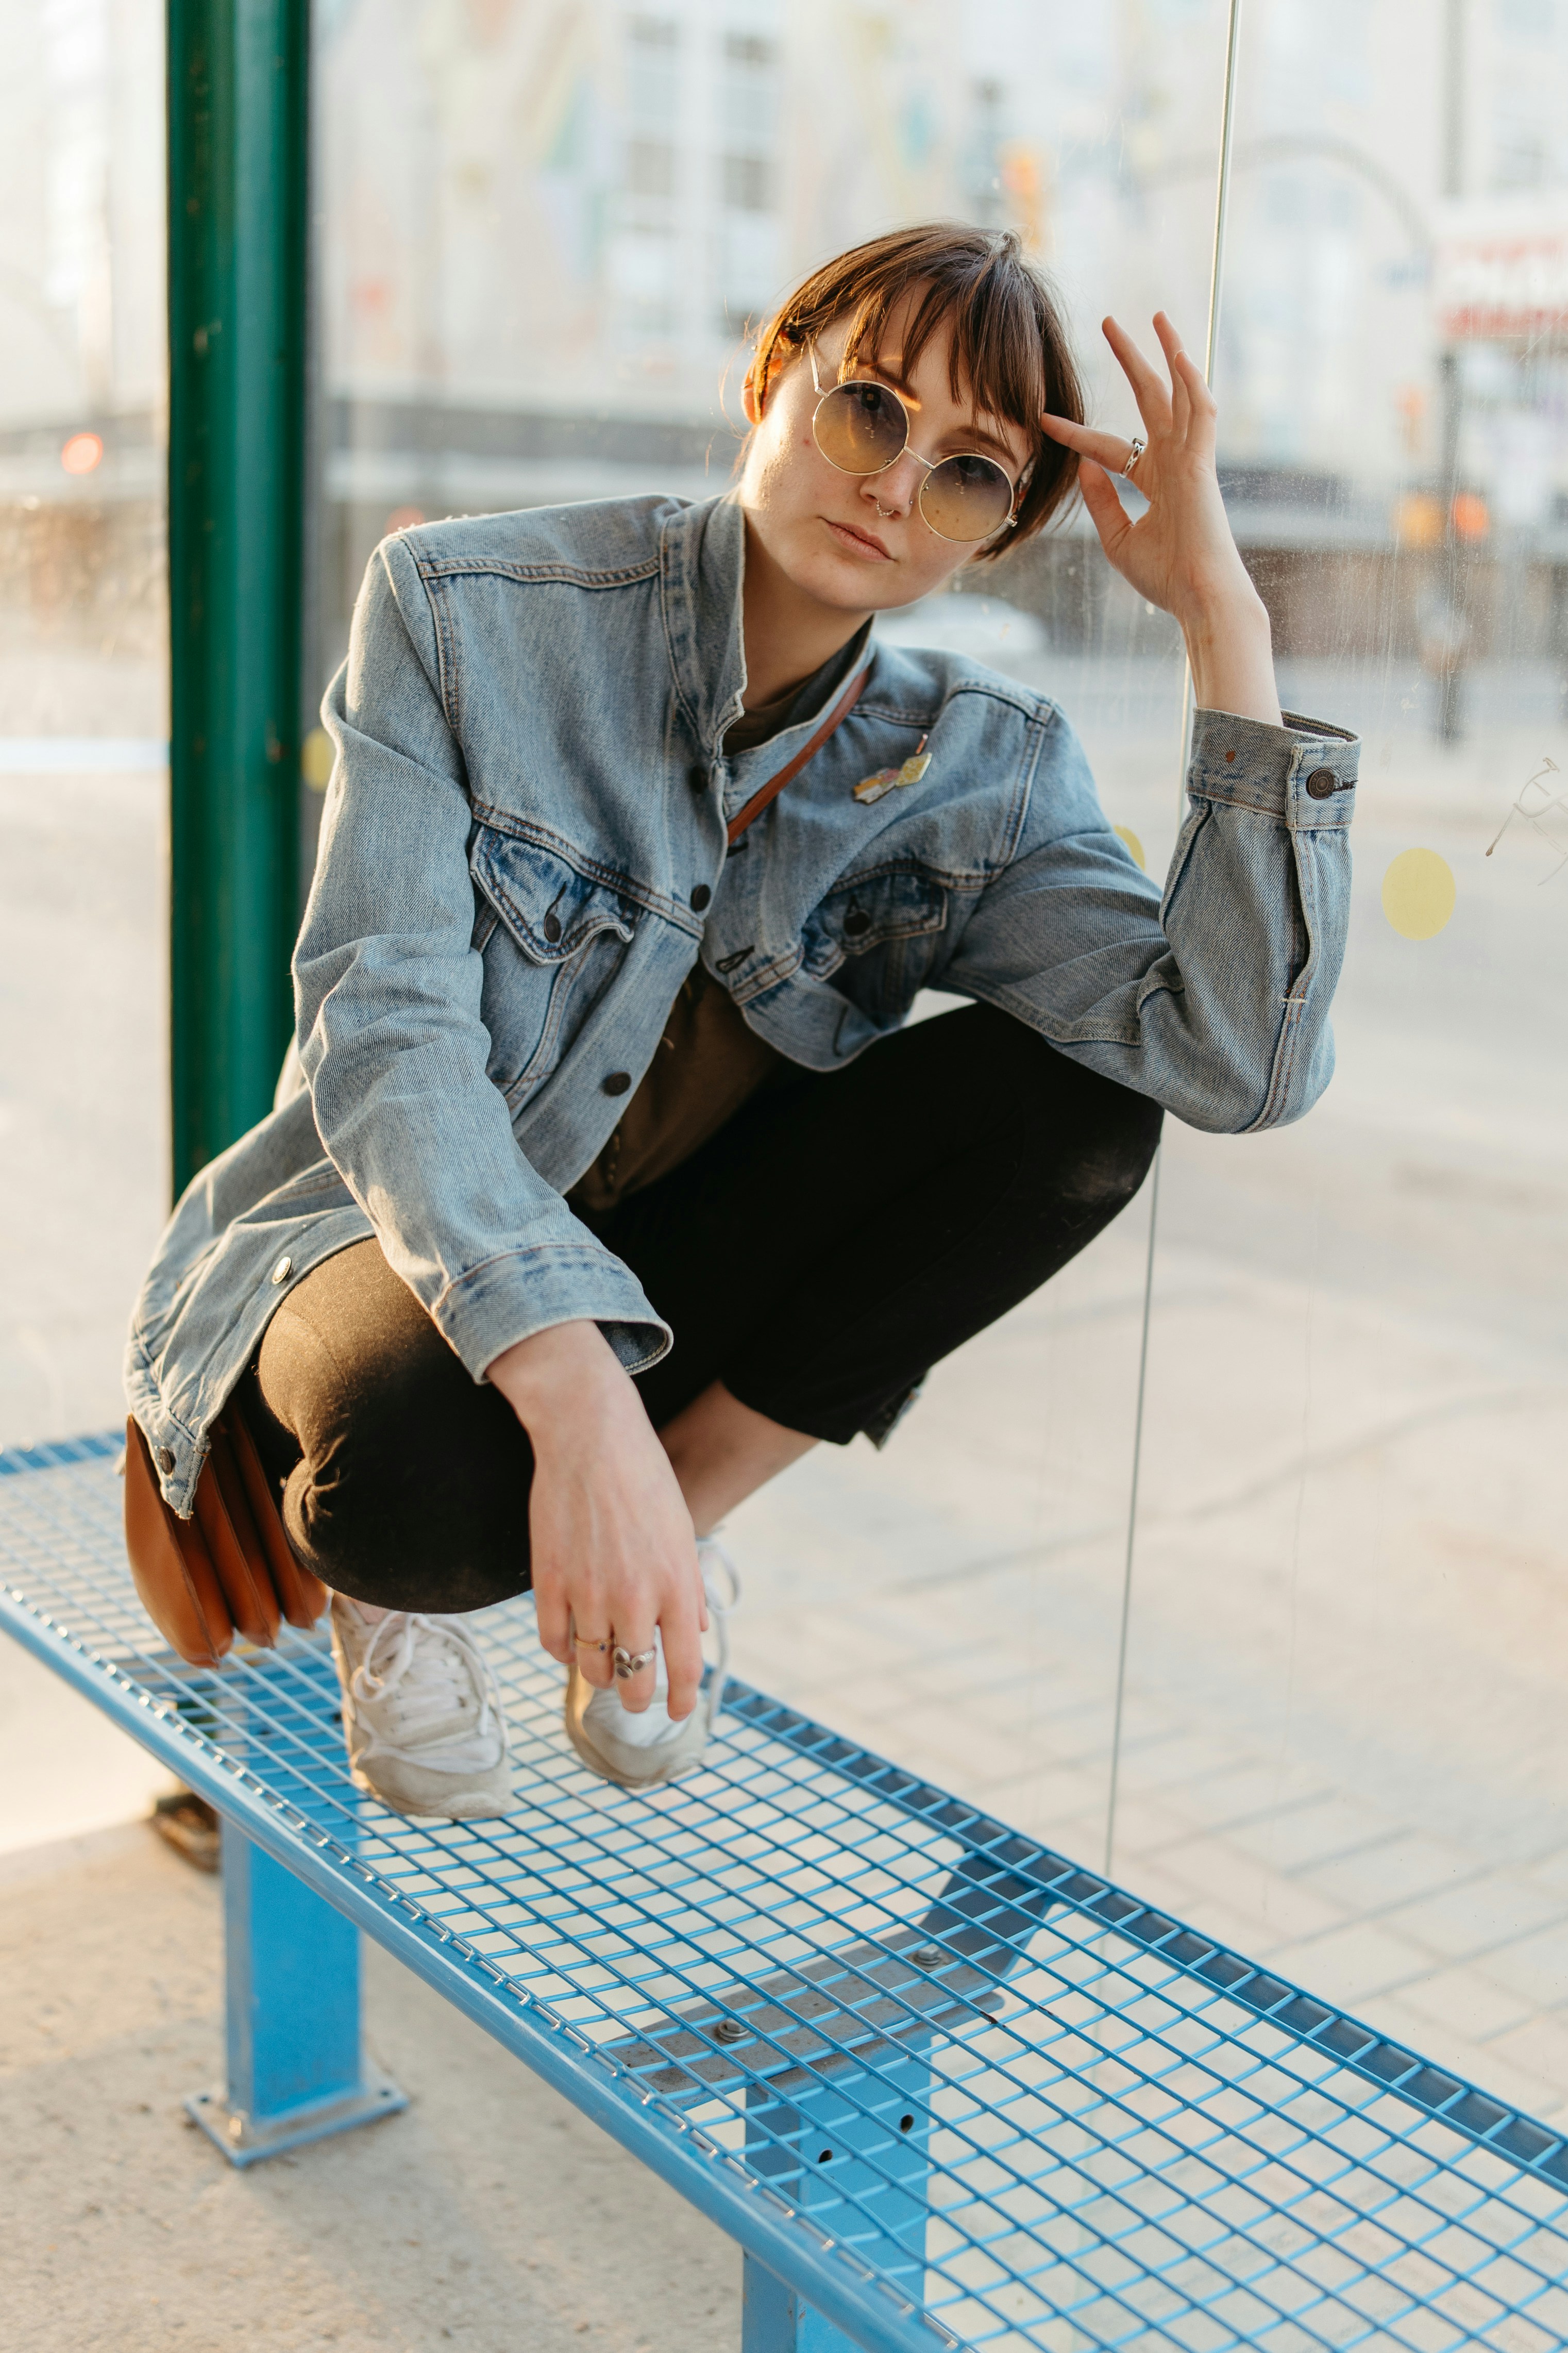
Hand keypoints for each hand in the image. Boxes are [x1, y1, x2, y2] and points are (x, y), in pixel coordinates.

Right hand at [487, 1321, 706, 1717]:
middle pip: (635, 1680)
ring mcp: (588, 1593)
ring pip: (592, 1668)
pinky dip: (564, 1651)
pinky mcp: (548, 1582)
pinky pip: (553, 1642)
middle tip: (637, 1697)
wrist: (591, 1437)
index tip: (680, 1713)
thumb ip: (688, 1588)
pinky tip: (573, 1642)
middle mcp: (634, 1598)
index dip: (683, 1700)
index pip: (684, 1666)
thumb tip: (696, 1633)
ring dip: (601, 1677)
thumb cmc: (644, 1479)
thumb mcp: (683, 1532)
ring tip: (606, 1668)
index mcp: (676, 1585)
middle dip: (638, 1699)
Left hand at [1041, 313, 1280, 726]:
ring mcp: (1190, 460)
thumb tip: (1084, 465)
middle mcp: (1174, 462)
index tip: (1044, 419)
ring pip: (1179, 393)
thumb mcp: (1118, 537)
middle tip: (1109, 323)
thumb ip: (1101, 500)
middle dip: (1131, 361)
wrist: (1197, 597)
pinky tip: (1178, 355)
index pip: (1109, 447)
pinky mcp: (1202, 465)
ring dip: (1168, 354)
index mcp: (1155, 481)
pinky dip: (1191, 384)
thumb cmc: (1165, 577)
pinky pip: (1200, 415)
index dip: (1076, 433)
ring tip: (1155, 317)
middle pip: (1149, 400)